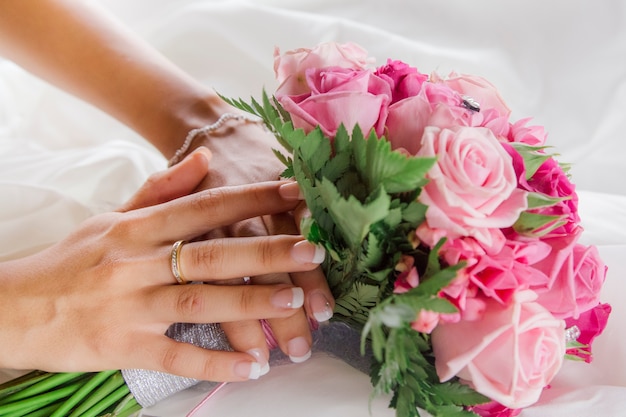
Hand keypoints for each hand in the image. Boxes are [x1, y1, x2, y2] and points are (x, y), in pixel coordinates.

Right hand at [0, 148, 323, 381]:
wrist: (17, 307)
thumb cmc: (74, 260)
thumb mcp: (114, 217)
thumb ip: (162, 189)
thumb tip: (205, 158)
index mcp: (137, 228)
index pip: (204, 207)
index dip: (251, 198)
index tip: (294, 193)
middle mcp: (137, 264)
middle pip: (210, 254)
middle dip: (265, 251)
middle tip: (312, 250)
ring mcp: (131, 307)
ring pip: (199, 303)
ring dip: (249, 303)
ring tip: (294, 302)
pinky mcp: (124, 348)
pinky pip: (176, 356)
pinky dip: (216, 363)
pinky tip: (252, 367)